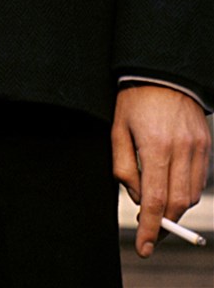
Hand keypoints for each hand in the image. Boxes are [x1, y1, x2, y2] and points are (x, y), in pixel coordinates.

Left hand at [111, 84, 210, 257]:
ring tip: (158, 212)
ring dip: (175, 210)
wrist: (163, 74)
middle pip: (176, 202)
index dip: (150, 227)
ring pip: (190, 195)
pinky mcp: (206, 146)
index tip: (144, 247)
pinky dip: (186, 193)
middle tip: (150, 233)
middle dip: (163, 224)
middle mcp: (181, 150)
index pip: (154, 199)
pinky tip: (171, 192)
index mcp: (154, 146)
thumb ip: (124, 166)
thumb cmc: (133, 101)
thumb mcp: (117, 130)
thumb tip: (138, 198)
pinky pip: (199, 181)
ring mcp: (197, 148)